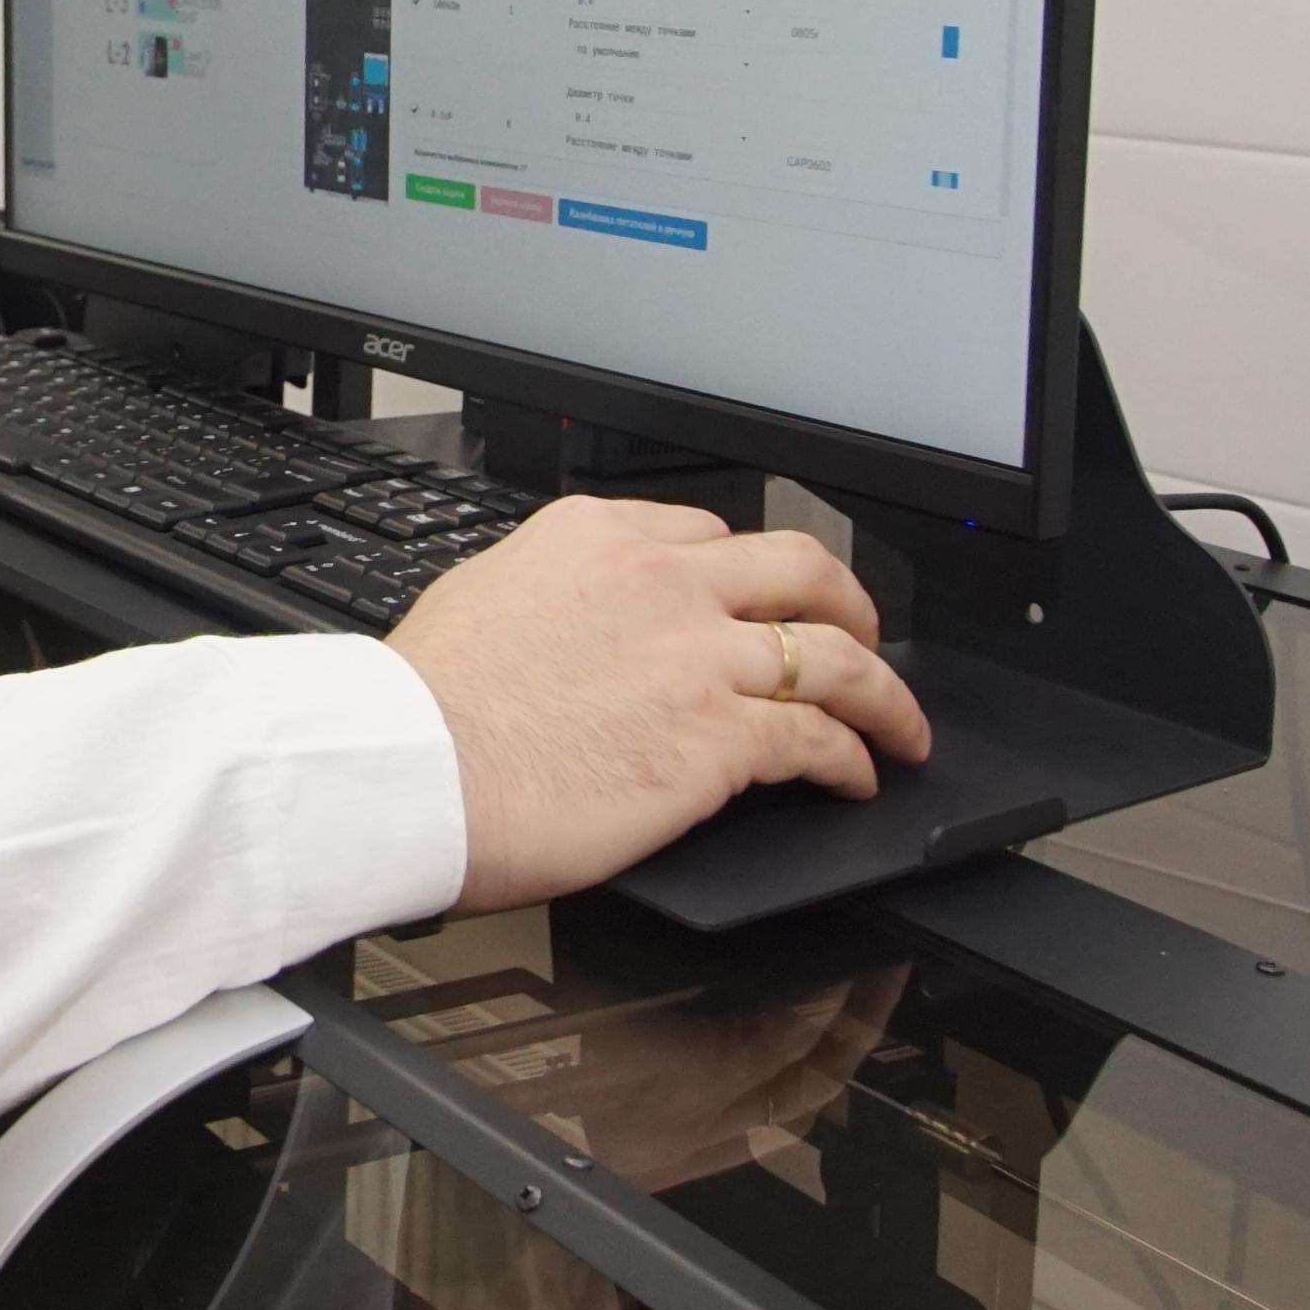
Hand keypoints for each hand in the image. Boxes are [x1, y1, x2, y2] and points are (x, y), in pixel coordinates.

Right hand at [383, 500, 928, 914]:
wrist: (412, 768)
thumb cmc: (423, 708)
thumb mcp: (482, 599)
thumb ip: (548, 594)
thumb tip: (567, 621)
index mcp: (595, 536)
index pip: (704, 532)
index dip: (746, 572)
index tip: (756, 598)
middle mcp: (660, 581)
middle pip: (797, 567)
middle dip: (846, 601)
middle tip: (861, 633)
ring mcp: (697, 654)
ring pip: (832, 653)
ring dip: (880, 692)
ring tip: (897, 723)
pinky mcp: (719, 735)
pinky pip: (818, 736)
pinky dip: (852, 756)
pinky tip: (855, 777)